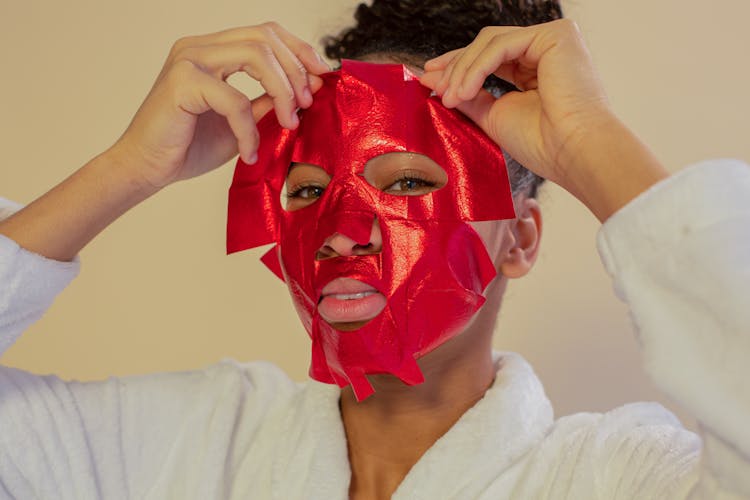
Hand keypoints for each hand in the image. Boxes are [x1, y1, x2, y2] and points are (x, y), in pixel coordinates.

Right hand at [112, 23, 329, 190]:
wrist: (147, 169)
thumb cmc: (188, 147)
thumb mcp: (241, 121)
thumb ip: (266, 101)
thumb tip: (306, 90)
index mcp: (212, 50)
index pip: (264, 33)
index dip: (298, 49)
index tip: (322, 76)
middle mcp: (199, 47)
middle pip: (265, 37)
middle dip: (296, 70)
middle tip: (307, 104)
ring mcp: (188, 60)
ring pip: (255, 56)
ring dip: (282, 92)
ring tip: (288, 124)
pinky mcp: (181, 83)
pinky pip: (234, 99)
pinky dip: (249, 129)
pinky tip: (248, 151)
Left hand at [420, 19, 612, 186]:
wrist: (573, 152)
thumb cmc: (543, 143)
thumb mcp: (494, 114)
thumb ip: (468, 95)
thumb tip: (432, 80)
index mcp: (537, 67)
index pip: (490, 57)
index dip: (458, 67)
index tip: (430, 80)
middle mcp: (547, 49)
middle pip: (487, 45)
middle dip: (455, 66)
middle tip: (433, 86)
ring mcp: (553, 39)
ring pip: (490, 43)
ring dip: (463, 70)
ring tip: (449, 97)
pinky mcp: (556, 35)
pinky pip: (501, 46)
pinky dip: (477, 68)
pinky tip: (464, 92)